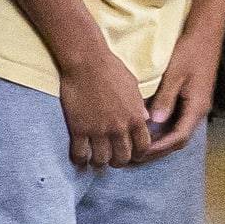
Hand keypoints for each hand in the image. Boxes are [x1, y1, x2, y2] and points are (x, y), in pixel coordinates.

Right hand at [57, 43, 156, 168]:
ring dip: (99, 162)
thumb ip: (139, 107)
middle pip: (122, 158)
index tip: (131, 153)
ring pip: (101, 160)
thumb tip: (145, 120)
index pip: (142, 147)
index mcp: (135, 118)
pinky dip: (80, 159)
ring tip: (95, 159)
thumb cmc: (111, 69)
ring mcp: (98, 130)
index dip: (138, 154)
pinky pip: (80, 154)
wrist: (86, 61)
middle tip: (112, 157)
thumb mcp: (133, 87)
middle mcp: (119, 128)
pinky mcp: (79, 129)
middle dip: (118, 161)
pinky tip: (80, 157)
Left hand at [139, 0, 224, 157]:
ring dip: (160, 142)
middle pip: (178, 140)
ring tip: (139, 147)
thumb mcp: (175, 74)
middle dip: (158, 151)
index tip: (140, 153)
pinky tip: (148, 130)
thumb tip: (153, 122)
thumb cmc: (190, 51)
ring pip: (177, 132)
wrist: (205, 34)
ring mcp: (195, 106)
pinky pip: (177, 122)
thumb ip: (165, 98)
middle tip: (136, 156)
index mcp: (197, 107)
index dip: (158, 148)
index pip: (178, 138)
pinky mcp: (191, 100)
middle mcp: (198, 111)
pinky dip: (163, 130)